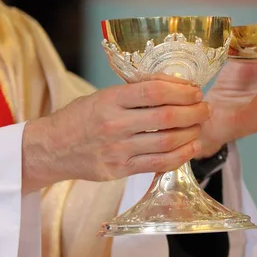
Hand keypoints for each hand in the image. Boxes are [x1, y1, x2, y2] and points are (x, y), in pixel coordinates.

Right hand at [22, 76, 209, 193]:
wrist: (51, 149)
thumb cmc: (81, 118)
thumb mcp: (103, 95)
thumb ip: (135, 92)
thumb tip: (176, 86)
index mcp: (110, 100)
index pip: (155, 91)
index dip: (182, 90)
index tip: (195, 90)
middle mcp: (115, 124)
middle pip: (167, 117)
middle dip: (194, 112)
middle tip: (205, 108)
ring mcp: (118, 149)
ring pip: (167, 142)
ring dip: (191, 133)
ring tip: (199, 126)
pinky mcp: (120, 170)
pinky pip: (158, 164)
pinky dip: (181, 156)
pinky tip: (191, 147)